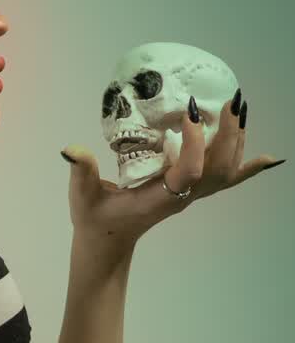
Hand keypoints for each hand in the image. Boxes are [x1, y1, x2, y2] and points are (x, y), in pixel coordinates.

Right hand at [61, 93, 282, 250]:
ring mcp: (191, 195)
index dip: (196, 144)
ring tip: (238, 108)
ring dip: (238, 139)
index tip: (188, 114)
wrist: (107, 242)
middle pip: (219, 169)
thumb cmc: (96, 219)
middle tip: (229, 100)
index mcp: (160, 198)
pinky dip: (249, 168)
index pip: (190, 173)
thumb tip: (72, 149)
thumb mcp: (82, 195)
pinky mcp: (191, 191)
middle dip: (229, 134)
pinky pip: (227, 180)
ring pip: (227, 171)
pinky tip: (269, 157)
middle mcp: (182, 197)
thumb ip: (81, 172)